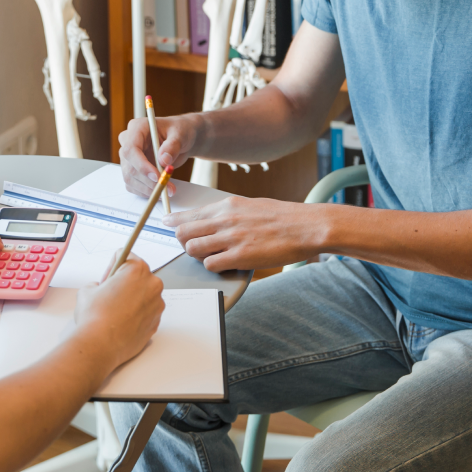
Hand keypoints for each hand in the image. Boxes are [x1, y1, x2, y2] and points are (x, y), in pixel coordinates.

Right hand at [74, 254, 164, 370]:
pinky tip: (122, 322)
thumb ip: (97, 284)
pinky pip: (147, 311)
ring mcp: (157, 304)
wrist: (101, 345)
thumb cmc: (95, 317)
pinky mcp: (157, 321)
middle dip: (125, 282)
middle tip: (110, 295)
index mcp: (137, 269)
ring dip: (132, 298)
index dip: (113, 267)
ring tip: (115, 311)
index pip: (125, 256)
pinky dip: (137, 314)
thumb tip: (99, 289)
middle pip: (138, 275)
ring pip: (144, 294)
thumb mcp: (87, 290)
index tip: (108, 277)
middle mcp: (152, 284)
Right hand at [118, 114, 199, 197]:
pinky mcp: (131, 169)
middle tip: (167, 187)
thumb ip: (172, 146)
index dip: (142, 165)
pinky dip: (146, 191)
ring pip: (130, 178)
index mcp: (137, 128)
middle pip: (129, 166)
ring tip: (168, 190)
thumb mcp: (180, 135)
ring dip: (148, 189)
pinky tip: (160, 190)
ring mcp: (128, 157)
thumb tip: (164, 160)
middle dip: (148, 181)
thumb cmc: (180, 132)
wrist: (181, 140)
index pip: (131, 149)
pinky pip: (133, 185)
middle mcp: (128, 142)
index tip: (157, 177)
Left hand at [164, 196, 328, 271]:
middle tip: (187, 244)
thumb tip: (211, 219)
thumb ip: (228, 212)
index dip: (174, 220)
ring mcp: (231, 238)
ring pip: (193, 249)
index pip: (190, 214)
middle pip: (185, 232)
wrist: (305, 227)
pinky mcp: (240, 257)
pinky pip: (211, 265)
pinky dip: (212, 266)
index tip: (166, 222)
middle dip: (182, 240)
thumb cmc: (281, 216)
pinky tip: (222, 264)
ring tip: (208, 255)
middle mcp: (224, 220)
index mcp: (227, 206)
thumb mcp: (249, 205)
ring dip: (196, 255)